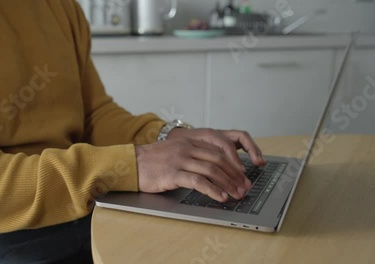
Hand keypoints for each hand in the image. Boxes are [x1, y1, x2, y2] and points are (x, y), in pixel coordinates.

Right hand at [135, 129, 264, 201]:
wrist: (131, 164)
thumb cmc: (152, 162)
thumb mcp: (174, 151)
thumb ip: (192, 155)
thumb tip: (213, 169)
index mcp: (189, 141)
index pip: (218, 150)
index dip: (233, 164)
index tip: (242, 176)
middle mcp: (186, 148)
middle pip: (219, 160)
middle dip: (235, 175)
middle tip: (244, 187)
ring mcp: (180, 160)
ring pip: (211, 170)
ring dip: (228, 184)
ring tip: (236, 195)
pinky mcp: (173, 173)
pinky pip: (198, 181)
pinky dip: (212, 190)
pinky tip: (220, 197)